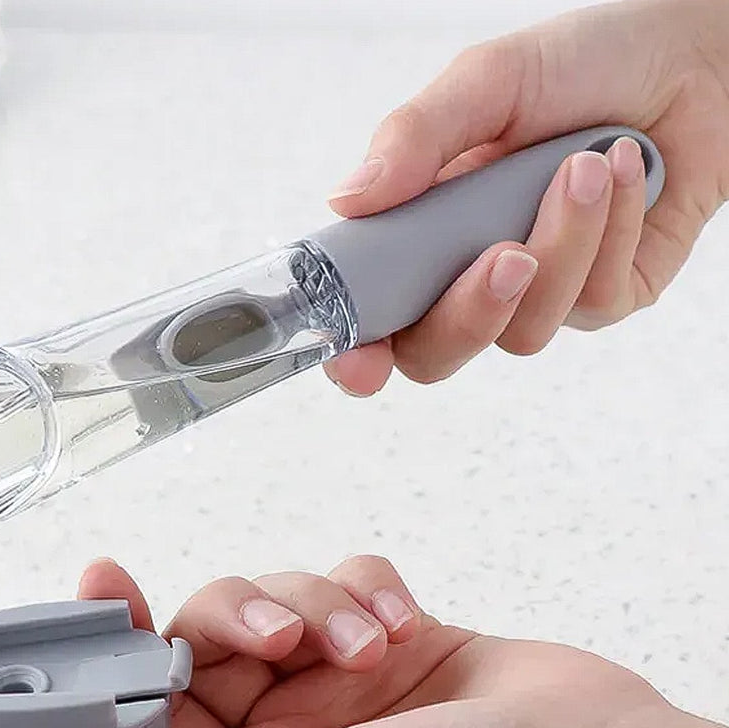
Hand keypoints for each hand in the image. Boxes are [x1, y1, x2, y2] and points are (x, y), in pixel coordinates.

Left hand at [40, 555, 666, 727]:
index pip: (152, 707)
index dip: (121, 651)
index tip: (102, 589)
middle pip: (209, 633)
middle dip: (241, 617)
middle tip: (281, 636)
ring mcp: (333, 676)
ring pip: (277, 595)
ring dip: (320, 608)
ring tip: (368, 649)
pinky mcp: (382, 631)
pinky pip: (343, 577)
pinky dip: (368, 592)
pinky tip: (401, 628)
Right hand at [323, 0, 728, 394]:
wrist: (692, 58)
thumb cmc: (583, 64)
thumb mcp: (487, 83)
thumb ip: (415, 137)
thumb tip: (347, 199)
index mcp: (421, 234)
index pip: (373, 318)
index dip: (357, 352)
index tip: (357, 357)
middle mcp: (470, 275)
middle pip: (436, 356)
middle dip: (467, 317)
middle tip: (504, 255)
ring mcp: (538, 295)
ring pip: (524, 331)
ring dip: (561, 245)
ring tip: (583, 165)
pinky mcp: (605, 298)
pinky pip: (594, 302)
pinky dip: (610, 232)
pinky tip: (621, 172)